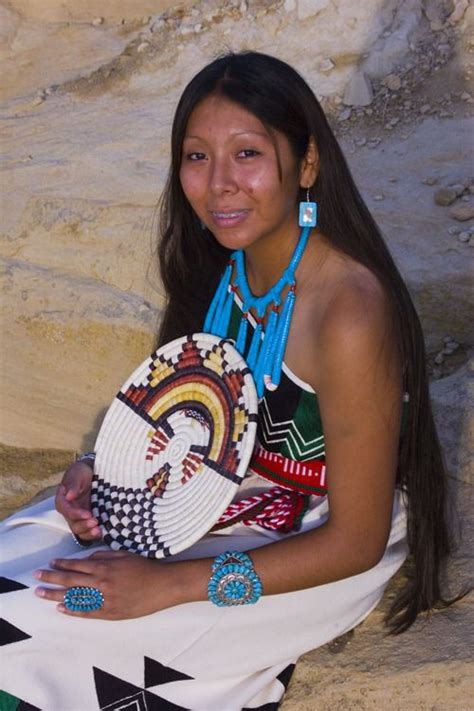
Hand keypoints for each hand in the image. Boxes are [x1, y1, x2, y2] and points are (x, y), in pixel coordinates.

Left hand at [33, 551, 185, 618]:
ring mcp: (105, 599)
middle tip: (36, 577)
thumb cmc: (144, 567)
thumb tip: (88, 556)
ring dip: (56, 594)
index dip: (62, 564)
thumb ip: (105, 555)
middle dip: (51, 578)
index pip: (77, 565)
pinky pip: (87, 612)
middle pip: (71, 581)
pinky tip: (61, 608)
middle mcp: (102, 583)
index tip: (50, 564)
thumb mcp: (124, 554)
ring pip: (75, 597)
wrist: (162, 585)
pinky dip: (72, 610)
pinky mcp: (111, 612)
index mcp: (105, 567)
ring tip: (41, 593)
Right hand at [55, 461, 100, 541]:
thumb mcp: (77, 473)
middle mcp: (70, 511)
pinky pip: (89, 531)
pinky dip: (94, 534)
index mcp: (63, 500)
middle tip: (95, 522)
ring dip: (88, 532)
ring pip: (80, 530)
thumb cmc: (81, 472)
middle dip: (83, 525)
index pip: (65, 510)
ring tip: (97, 531)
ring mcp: (80, 516)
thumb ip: (73, 484)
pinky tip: (101, 532)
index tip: (87, 514)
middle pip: (72, 523)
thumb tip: (69, 496)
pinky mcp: (90, 519)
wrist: (93, 472)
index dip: (75, 514)